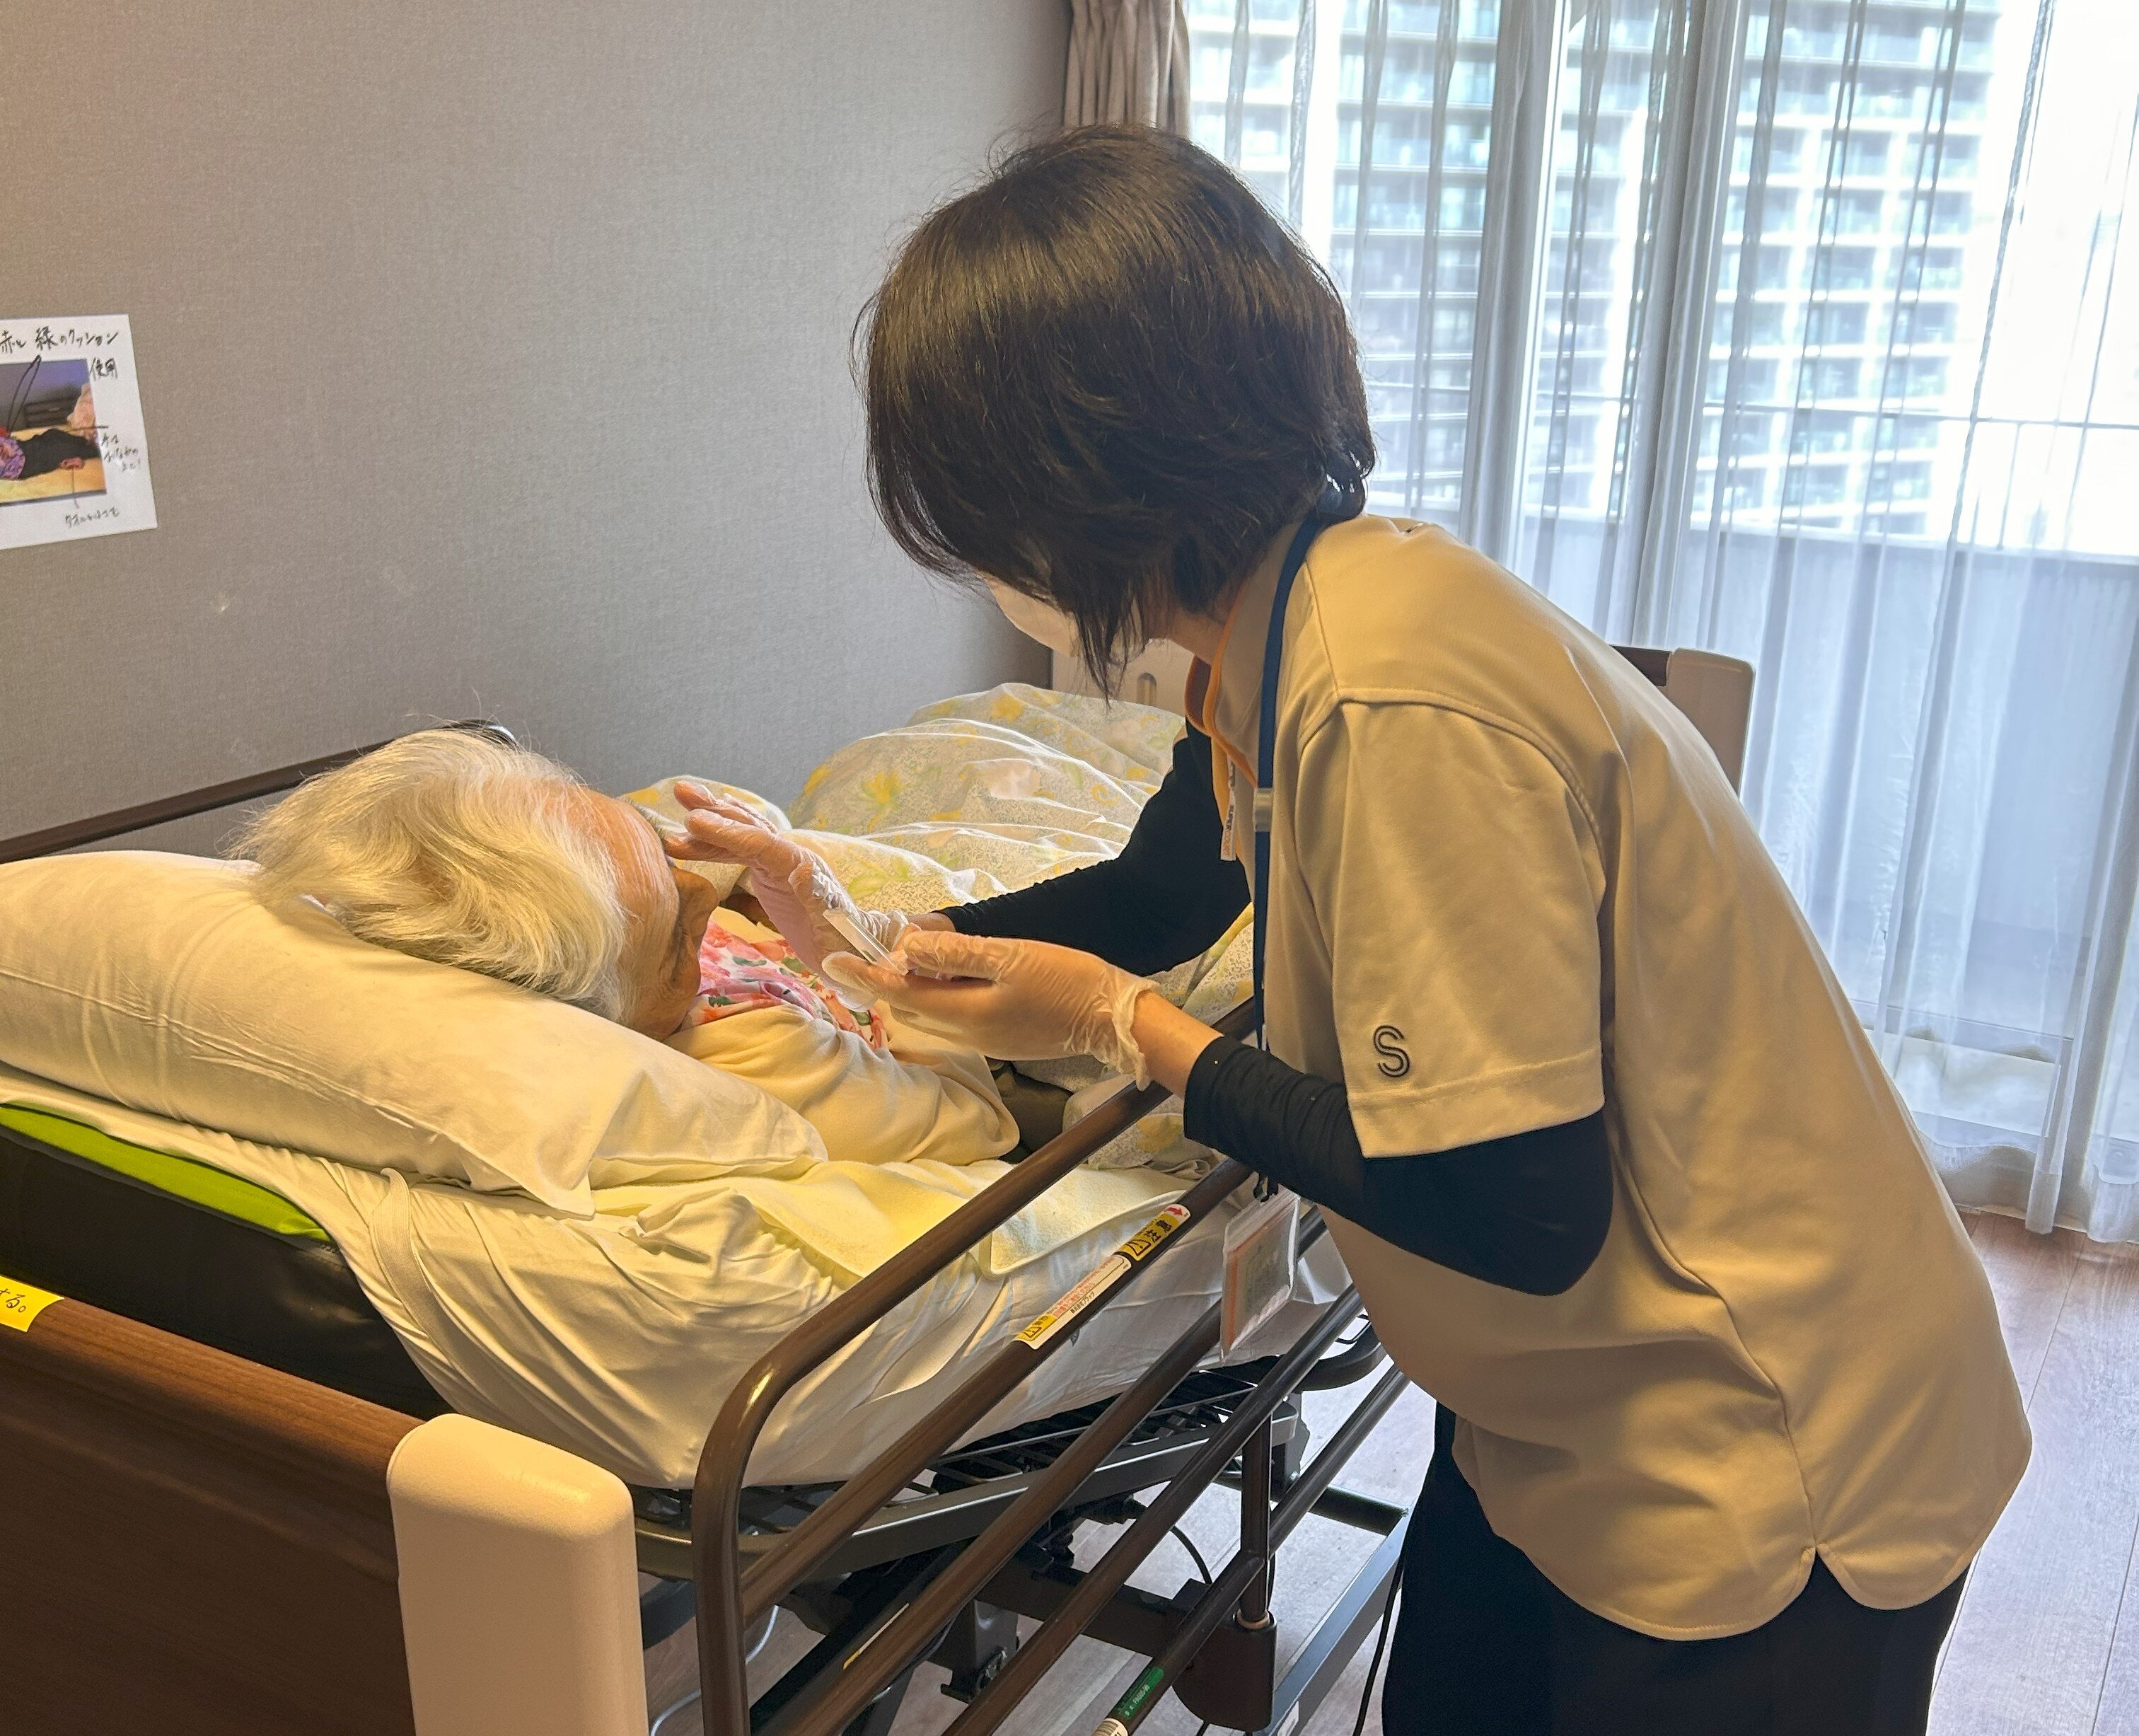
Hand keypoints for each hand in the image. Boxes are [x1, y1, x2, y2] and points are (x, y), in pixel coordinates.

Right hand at [664, 781, 904, 973]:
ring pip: (740, 835)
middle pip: (748, 827)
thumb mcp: (833, 925)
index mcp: (802, 865)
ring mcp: (779, 863)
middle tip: (680, 793)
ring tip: (678, 807)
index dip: (727, 832)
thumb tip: (802, 869)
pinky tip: (695, 837)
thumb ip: (817, 896)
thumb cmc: (842, 942)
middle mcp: (790, 856)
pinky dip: (715, 844)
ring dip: (709, 823)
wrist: (851, 947)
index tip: (693, 821)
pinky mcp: (770, 874)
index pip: (760, 842)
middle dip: (715, 810)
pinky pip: (738, 852)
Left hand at [822, 930, 1156, 1083]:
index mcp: (965, 1013)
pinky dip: (938, 995)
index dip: (864, 975)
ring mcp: (985, 1039)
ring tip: (899, 959)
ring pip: (931, 1012)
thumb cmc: (1066, 981)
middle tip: (857, 954)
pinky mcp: (1001, 1037)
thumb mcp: (1010, 958)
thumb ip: (957, 955)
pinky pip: (954, 1016)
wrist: (1112, 1018)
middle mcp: (968, 1033)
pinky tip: (946, 975)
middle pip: (911, 1006)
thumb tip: (908, 950)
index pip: (900, 992)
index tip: (831, 960)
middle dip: (883, 981)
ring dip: (911, 988)